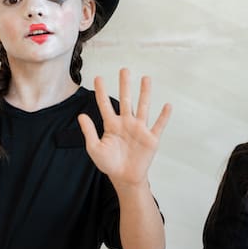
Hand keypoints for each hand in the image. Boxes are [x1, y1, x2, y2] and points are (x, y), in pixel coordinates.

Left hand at [78, 68, 171, 187]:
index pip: (105, 105)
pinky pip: (158, 125)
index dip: (101, 92)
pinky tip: (167, 105)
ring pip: (143, 107)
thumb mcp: (94, 149)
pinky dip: (163, 116)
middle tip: (124, 70)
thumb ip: (89, 132)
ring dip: (145, 93)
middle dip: (125, 85)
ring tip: (146, 79)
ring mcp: (139, 129)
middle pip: (126, 100)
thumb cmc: (109, 164)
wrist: (125, 178)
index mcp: (112, 125)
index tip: (98, 78)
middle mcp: (126, 123)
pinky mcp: (151, 139)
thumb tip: (81, 115)